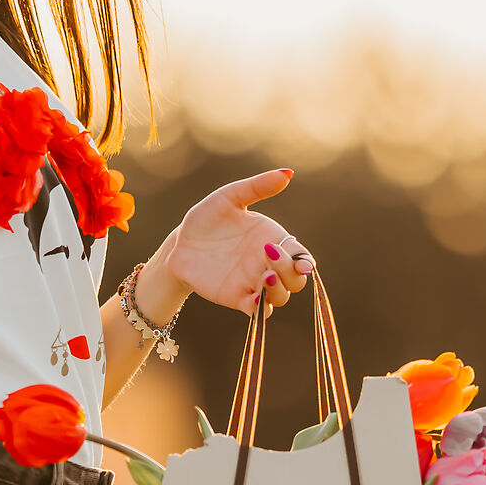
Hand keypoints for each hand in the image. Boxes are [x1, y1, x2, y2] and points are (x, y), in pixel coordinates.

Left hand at [157, 169, 317, 313]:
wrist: (180, 244)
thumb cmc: (206, 219)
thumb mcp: (229, 198)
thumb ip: (257, 187)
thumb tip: (287, 173)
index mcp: (273, 240)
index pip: (300, 255)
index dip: (305, 261)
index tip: (302, 263)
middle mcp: (268, 264)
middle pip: (296, 280)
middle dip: (291, 272)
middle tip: (269, 256)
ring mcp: (254, 283)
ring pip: (281, 297)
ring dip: (279, 291)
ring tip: (264, 277)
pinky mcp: (237, 298)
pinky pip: (257, 311)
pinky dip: (260, 308)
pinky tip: (254, 298)